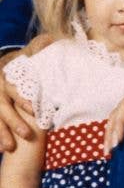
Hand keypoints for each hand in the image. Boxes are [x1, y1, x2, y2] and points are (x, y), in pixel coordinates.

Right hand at [0, 35, 53, 151]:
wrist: (0, 68)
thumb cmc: (21, 63)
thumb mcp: (27, 53)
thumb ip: (38, 48)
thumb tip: (54, 37)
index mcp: (6, 76)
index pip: (13, 88)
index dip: (22, 99)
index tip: (34, 109)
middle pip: (2, 107)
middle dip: (13, 122)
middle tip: (26, 134)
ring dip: (1, 133)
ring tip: (8, 148)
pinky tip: (0, 150)